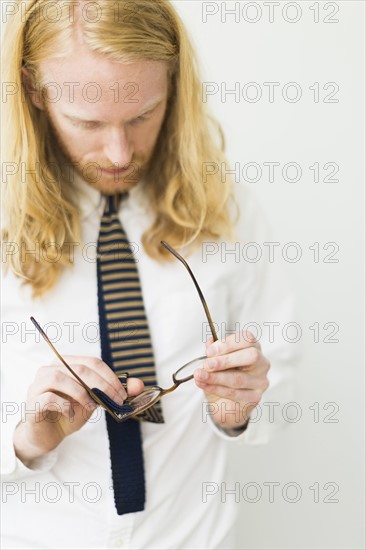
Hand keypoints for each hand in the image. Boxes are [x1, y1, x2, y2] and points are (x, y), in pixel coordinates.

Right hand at [13, 356, 143, 464]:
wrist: (48, 435)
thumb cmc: (71, 412)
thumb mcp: (96, 401)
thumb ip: (115, 391)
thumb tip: (139, 385)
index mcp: (67, 363)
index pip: (92, 362)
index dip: (110, 376)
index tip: (123, 394)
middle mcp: (51, 369)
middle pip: (80, 368)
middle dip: (102, 385)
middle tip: (115, 401)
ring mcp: (38, 384)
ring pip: (60, 377)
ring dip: (82, 393)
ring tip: (92, 407)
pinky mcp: (32, 402)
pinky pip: (49, 397)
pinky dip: (66, 405)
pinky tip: (72, 414)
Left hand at [194, 332, 269, 431]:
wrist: (224, 402)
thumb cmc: (223, 376)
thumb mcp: (215, 360)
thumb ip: (214, 351)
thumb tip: (210, 341)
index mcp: (253, 347)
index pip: (247, 339)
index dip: (228, 343)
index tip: (210, 351)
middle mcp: (261, 363)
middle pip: (251, 356)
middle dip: (225, 361)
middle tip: (207, 365)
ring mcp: (260, 381)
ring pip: (238, 378)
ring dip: (215, 377)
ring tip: (200, 375)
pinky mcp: (254, 398)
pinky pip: (234, 393)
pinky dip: (215, 389)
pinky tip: (205, 385)